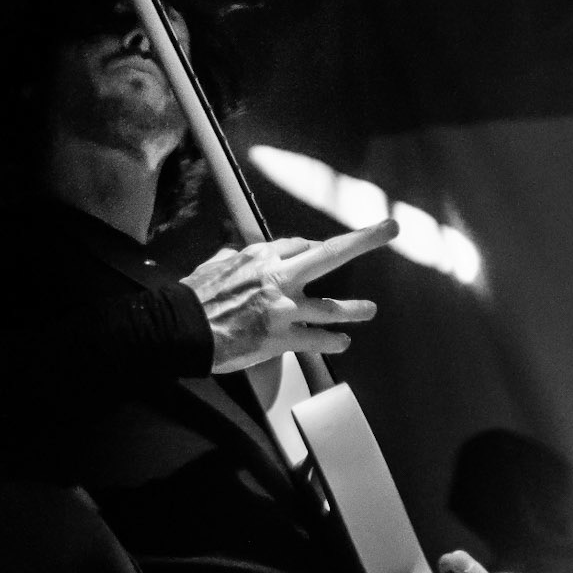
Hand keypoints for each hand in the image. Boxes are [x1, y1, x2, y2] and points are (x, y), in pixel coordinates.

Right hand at [181, 219, 397, 374]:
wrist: (182, 327)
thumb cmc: (193, 297)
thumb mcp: (213, 265)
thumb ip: (231, 256)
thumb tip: (232, 251)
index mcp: (262, 256)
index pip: (300, 246)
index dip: (312, 250)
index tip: (320, 252)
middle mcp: (279, 277)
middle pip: (330, 254)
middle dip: (364, 240)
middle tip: (389, 229)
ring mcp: (284, 309)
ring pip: (331, 306)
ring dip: (355, 309)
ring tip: (369, 310)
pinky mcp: (281, 338)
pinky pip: (316, 340)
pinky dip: (333, 342)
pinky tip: (343, 342)